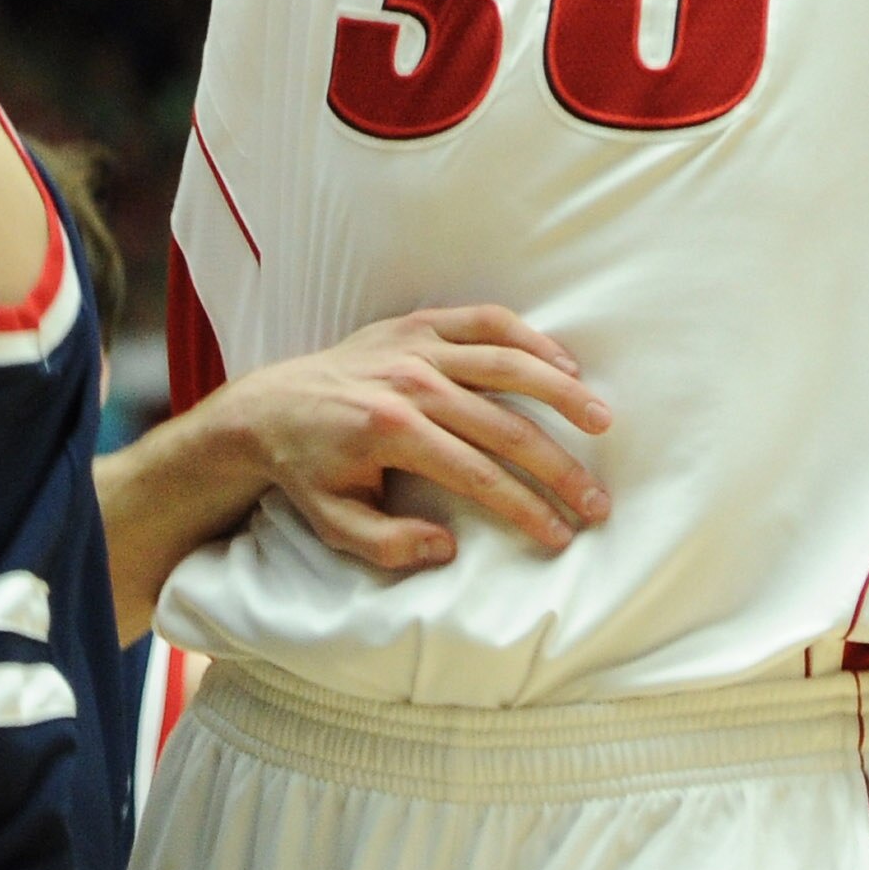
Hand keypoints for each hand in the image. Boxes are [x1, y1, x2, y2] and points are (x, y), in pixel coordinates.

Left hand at [210, 304, 612, 572]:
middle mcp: (411, 383)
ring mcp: (416, 346)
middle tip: (598, 501)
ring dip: (561, 393)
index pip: (480, 477)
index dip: (526, 509)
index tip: (561, 535)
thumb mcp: (335, 525)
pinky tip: (563, 364)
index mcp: (392, 433)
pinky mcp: (418, 323)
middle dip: (559, 468)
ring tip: (602, 422)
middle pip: (505, 427)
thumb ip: (389, 546)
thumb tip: (450, 548)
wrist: (266, 408)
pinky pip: (485, 321)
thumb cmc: (307, 472)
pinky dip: (528, 338)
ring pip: (506, 364)